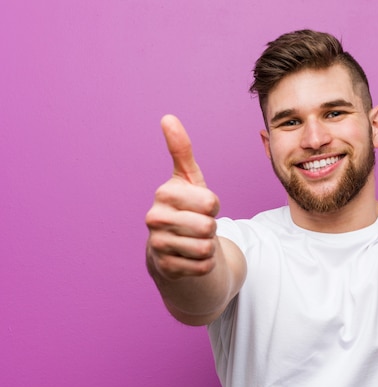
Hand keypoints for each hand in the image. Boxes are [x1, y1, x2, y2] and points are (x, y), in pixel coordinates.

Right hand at [145, 115, 220, 278]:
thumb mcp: (188, 178)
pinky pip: (202, 266)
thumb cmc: (185, 206)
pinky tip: (190, 256)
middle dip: (211, 227)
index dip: (213, 206)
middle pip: (208, 227)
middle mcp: (154, 218)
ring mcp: (157, 244)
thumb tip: (168, 117)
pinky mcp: (165, 267)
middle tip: (198, 225)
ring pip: (206, 248)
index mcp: (164, 193)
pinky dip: (204, 264)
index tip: (202, 206)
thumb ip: (181, 150)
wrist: (171, 244)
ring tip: (194, 240)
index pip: (210, 202)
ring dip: (208, 246)